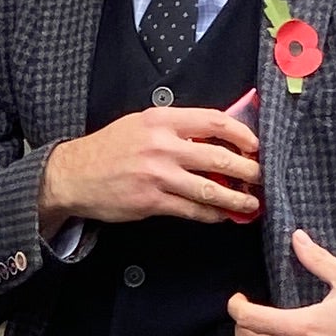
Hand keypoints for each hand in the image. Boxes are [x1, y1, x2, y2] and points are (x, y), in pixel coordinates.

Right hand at [39, 106, 261, 232]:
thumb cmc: (109, 148)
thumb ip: (176, 127)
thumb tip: (217, 137)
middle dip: (249, 170)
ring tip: (251, 204)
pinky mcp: (151, 202)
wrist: (73, 174)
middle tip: (262, 177)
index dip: (243, 134)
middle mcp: (162, 145)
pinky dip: (211, 215)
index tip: (256, 145)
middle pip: (220, 157)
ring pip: (210, 189)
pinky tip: (222, 216)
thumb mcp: (141, 123)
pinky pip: (191, 210)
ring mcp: (157, 175)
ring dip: (236, 199)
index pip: (215, 121)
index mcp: (162, 120)